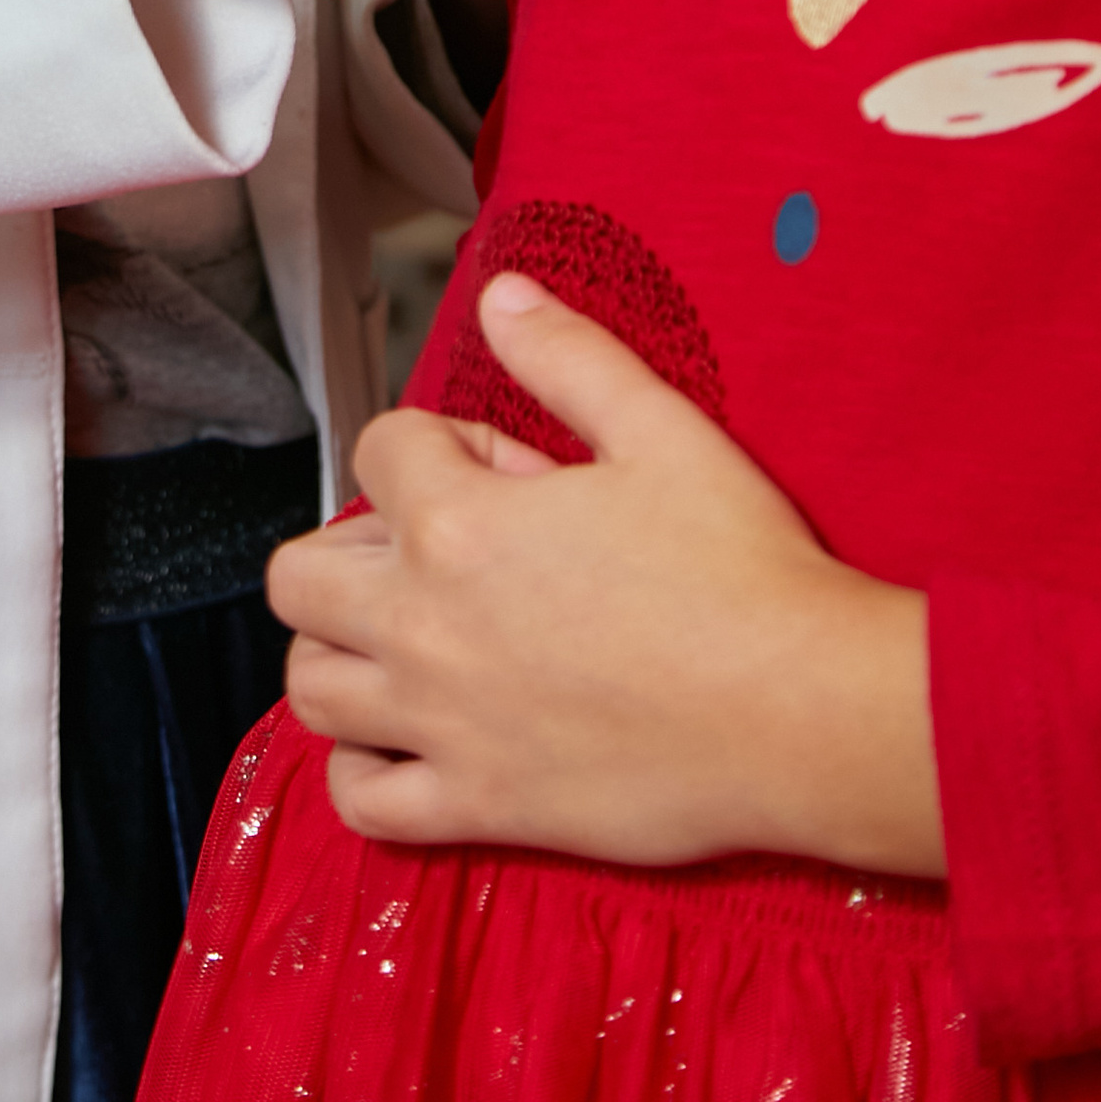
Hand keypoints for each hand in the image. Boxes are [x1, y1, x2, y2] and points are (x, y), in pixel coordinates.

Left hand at [271, 273, 944, 875]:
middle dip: (348, 546)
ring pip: (309, 689)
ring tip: (410, 636)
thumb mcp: (660, 428)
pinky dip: (363, 770)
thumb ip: (566, 355)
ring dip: (340, 653)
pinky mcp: (477, 807)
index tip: (505, 470)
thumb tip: (500, 294)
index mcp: (458, 522)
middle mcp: (425, 624)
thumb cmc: (740, 568)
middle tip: (427, 550)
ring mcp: (443, 725)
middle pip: (299, 577)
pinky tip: (413, 740)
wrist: (801, 710)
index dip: (437, 441)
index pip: (377, 449)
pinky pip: (360, 802)